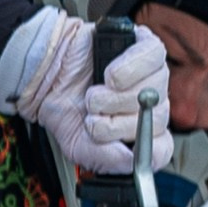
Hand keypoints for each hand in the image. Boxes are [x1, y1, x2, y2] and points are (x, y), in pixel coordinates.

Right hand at [0, 12, 173, 173]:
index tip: (124, 147)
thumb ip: (104, 159)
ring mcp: (150, 74)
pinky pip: (154, 57)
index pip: (162, 148)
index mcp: (139, 131)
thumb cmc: (66, 106)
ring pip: (153, 90)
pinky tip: (110, 75)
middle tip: (95, 117)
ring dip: (116, 96)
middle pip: (157, 118)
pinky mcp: (144, 46)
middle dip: (119, 122)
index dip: (146, 149)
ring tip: (94, 94)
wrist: (45, 74)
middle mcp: (149, 104)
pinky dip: (130, 68)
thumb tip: (129, 160)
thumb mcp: (78, 146)